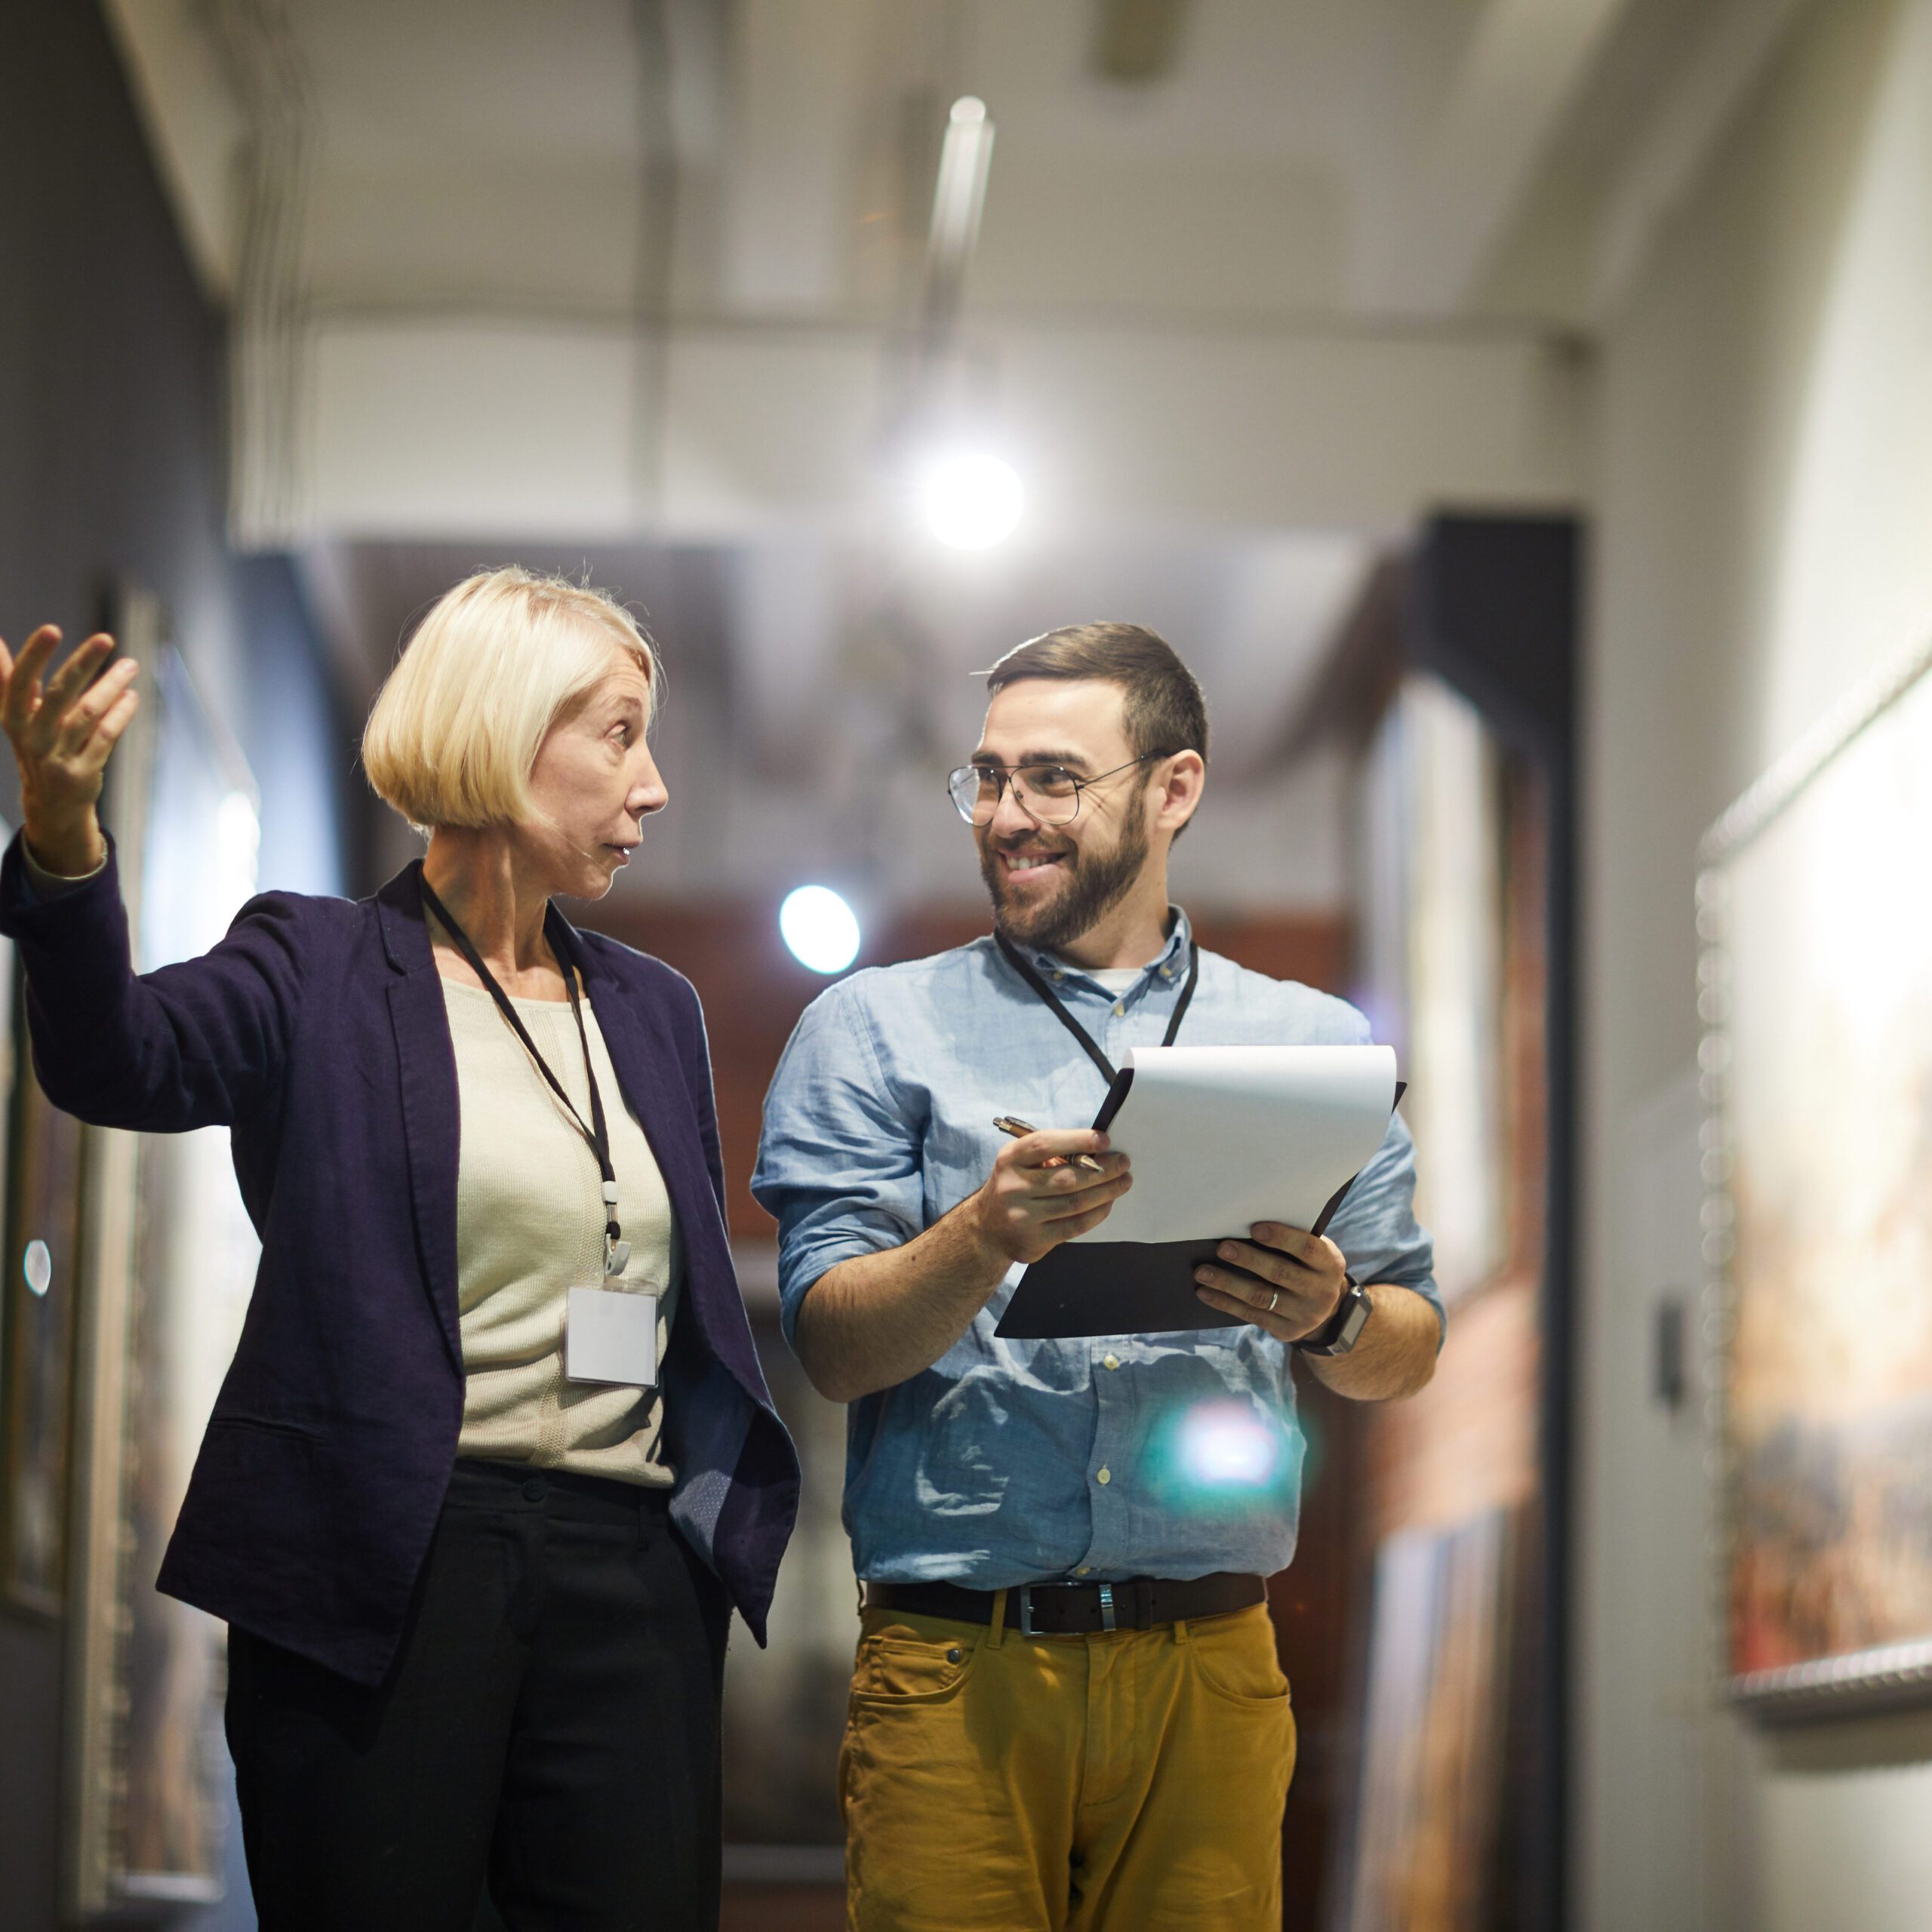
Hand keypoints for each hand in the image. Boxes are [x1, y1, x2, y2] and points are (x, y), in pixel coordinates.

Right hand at [0, 627, 139, 875]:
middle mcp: (32, 737)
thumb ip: (7, 678)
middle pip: (59, 694)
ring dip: (111, 686)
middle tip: (106, 638)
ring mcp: (58, 757)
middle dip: (82, 664)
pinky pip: (105, 737)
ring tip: (130, 665)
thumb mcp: (17, 716)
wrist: (50, 804)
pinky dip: (120, 714)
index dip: (33, 655)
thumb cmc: (36, 747)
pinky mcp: (83, 773)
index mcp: (13, 718)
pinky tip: (132, 696)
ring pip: (87, 714)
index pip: (20, 682)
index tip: (52, 629)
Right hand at [966, 1129, 1129, 1266]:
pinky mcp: (1032, 1241)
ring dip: (1106, 1192)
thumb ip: (1052, 1155)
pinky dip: (1096, 1213)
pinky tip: (1107, 1203)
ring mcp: (1020, 1217)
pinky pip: (1073, 1226)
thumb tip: (1098, 1152)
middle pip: (1066, 1177)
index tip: (1104, 1139)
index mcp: (1009, 1159)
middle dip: (1103, 1170)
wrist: (987, 1229)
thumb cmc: (1015, 1186)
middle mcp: (1011, 1187)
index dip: (1077, 1139)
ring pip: (1074, 1203)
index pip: (1044, 1144)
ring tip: (1123, 1182)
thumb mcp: (1020, 1163)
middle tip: (1124, 1163)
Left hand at [1194, 1222, 1347, 1342]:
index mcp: (1330, 1264)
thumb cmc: (1307, 1265)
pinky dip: (1225, 1302)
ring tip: (1202, 1272)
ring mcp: (1305, 1315)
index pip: (1307, 1248)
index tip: (1254, 1228)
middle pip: (1280, 1273)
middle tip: (1221, 1248)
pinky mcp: (1286, 1330)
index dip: (1281, 1238)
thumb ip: (1290, 1241)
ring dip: (1228, 1283)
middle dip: (1248, 1259)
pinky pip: (1251, 1315)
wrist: (1325, 1308)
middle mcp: (1321, 1291)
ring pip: (1260, 1297)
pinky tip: (1205, 1292)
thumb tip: (1242, 1225)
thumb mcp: (1312, 1253)